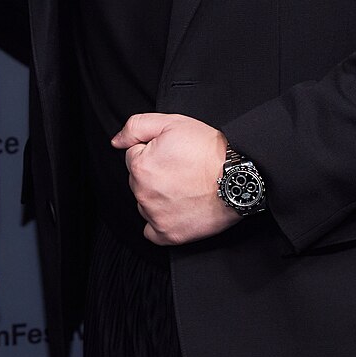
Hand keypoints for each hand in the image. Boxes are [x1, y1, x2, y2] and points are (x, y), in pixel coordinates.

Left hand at [110, 112, 239, 245]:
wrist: (238, 178)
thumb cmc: (210, 151)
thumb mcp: (172, 123)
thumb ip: (136, 127)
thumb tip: (117, 141)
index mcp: (140, 166)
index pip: (133, 157)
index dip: (153, 152)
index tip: (172, 154)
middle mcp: (143, 192)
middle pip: (138, 181)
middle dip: (154, 174)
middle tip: (181, 170)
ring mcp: (155, 215)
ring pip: (145, 203)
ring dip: (157, 197)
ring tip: (184, 188)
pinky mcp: (169, 234)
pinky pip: (152, 231)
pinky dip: (161, 221)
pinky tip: (176, 210)